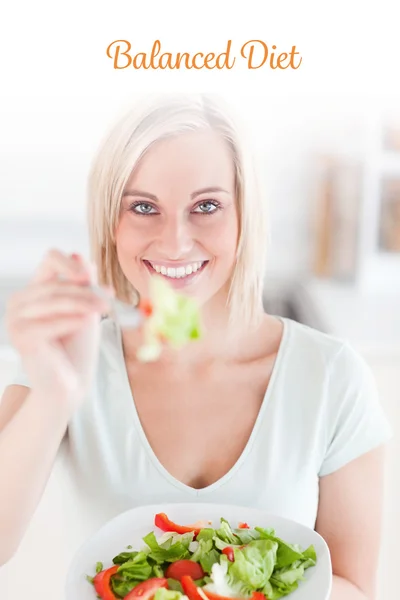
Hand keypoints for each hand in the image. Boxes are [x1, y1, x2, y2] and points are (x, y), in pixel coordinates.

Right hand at [5, 249, 112, 412]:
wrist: (71, 382)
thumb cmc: (77, 347)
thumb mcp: (86, 308)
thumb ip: (83, 285)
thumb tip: (82, 256)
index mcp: (36, 289)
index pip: (50, 260)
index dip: (70, 264)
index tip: (88, 277)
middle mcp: (21, 301)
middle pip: (56, 284)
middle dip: (85, 292)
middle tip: (108, 301)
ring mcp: (15, 319)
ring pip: (53, 301)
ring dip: (82, 304)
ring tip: (103, 309)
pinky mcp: (20, 337)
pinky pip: (47, 323)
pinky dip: (69, 321)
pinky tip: (85, 322)